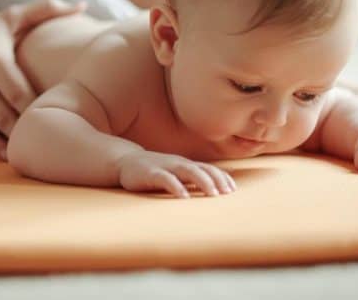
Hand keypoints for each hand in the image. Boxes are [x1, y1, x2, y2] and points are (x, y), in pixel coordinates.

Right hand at [0, 0, 85, 157]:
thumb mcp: (10, 16)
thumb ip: (46, 8)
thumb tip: (83, 5)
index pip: (19, 92)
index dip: (38, 107)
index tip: (61, 114)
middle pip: (7, 115)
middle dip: (29, 128)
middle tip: (56, 139)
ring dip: (15, 141)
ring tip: (39, 148)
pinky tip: (14, 153)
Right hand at [115, 150, 235, 197]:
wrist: (124, 161)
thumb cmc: (154, 171)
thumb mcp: (175, 174)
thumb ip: (192, 179)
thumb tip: (214, 187)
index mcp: (185, 164)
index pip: (208, 169)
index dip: (222, 177)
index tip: (233, 189)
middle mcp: (178, 163)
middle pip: (202, 169)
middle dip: (216, 180)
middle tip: (228, 193)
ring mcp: (164, 167)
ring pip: (187, 171)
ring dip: (202, 181)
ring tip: (213, 194)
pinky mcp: (150, 173)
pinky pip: (165, 179)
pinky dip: (176, 186)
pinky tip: (184, 196)